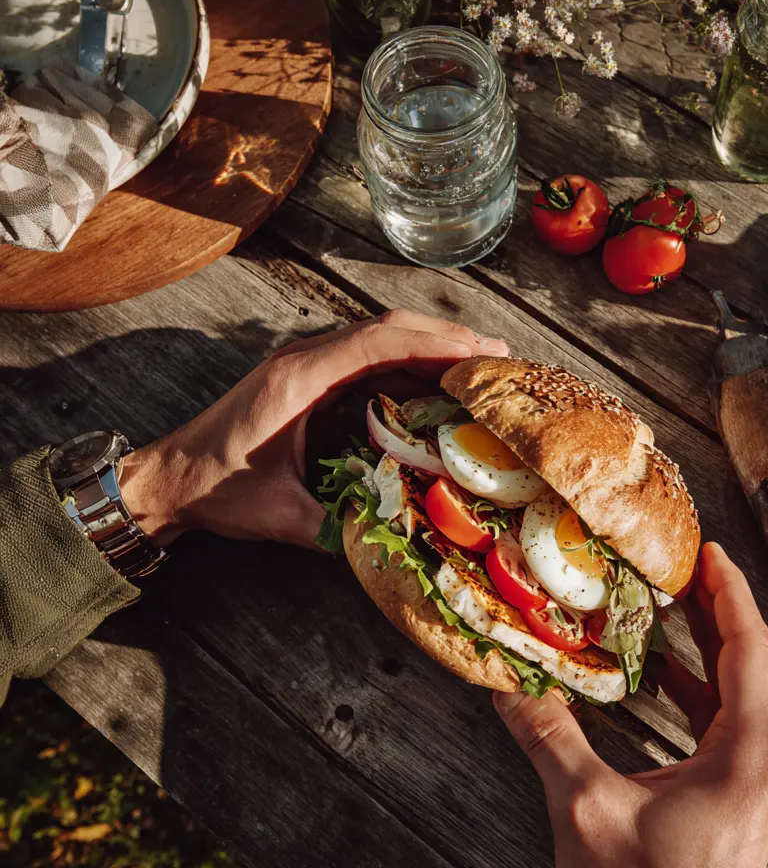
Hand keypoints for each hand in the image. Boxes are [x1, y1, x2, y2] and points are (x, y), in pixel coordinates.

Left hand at [117, 310, 508, 547]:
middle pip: (387, 327)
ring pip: (380, 336)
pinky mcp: (308, 377)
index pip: (377, 343)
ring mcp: (306, 363)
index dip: (435, 344)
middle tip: (499, 358)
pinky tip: (437, 383)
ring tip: (481, 365)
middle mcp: (304, 359)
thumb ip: (335, 527)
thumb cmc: (216, 490)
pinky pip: (368, 356)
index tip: (481, 356)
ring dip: (431, 345)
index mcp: (298, 380)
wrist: (168, 476)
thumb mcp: (279, 515)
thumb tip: (399, 539)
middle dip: (447, 337)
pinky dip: (409, 361)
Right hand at [494, 542, 767, 867]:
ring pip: (737, 700)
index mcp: (746, 757)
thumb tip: (506, 682)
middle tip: (681, 568)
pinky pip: (723, 733)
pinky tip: (657, 686)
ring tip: (666, 614)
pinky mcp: (733, 812)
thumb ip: (546, 736)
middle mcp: (763, 768)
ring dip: (704, 655)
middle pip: (749, 668)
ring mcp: (752, 793)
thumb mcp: (583, 810)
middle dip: (715, 614)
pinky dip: (694, 697)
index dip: (729, 594)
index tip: (710, 551)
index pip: (749, 650)